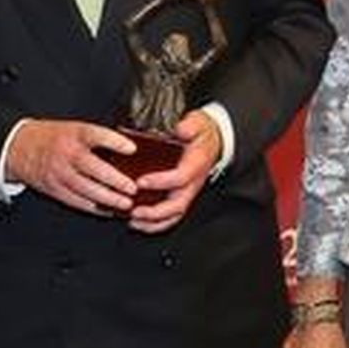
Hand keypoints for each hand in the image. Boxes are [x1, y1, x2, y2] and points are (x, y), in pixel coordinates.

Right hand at [6, 118, 136, 213]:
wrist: (19, 147)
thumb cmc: (52, 137)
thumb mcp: (73, 128)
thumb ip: (96, 138)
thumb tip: (127, 148)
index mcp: (73, 134)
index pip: (96, 135)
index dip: (115, 141)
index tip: (132, 148)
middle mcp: (66, 153)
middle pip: (93, 168)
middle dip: (115, 180)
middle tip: (133, 188)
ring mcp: (58, 173)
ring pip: (86, 189)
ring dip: (108, 199)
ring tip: (125, 204)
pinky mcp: (54, 189)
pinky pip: (76, 201)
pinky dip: (94, 208)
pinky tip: (108, 210)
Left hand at [128, 109, 221, 233]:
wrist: (214, 141)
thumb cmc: (201, 133)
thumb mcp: (197, 123)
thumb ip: (189, 126)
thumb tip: (179, 129)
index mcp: (196, 165)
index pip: (180, 178)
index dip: (161, 182)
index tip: (141, 181)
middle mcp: (193, 184)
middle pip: (177, 205)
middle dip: (155, 212)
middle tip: (134, 211)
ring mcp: (188, 193)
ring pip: (174, 216)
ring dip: (153, 222)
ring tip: (134, 221)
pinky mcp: (182, 197)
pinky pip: (171, 216)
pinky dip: (155, 224)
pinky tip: (138, 223)